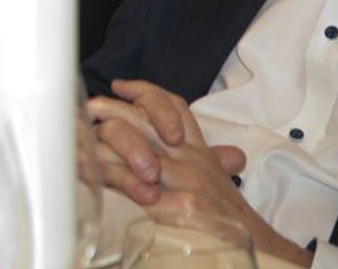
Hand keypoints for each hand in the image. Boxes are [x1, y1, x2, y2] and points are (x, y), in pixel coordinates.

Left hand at [87, 81, 305, 264]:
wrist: (257, 250)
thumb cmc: (225, 218)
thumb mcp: (214, 180)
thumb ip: (202, 159)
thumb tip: (215, 148)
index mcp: (199, 151)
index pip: (174, 106)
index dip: (144, 91)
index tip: (118, 86)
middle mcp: (194, 160)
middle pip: (144, 121)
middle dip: (110, 113)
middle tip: (86, 112)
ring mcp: (189, 182)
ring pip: (134, 149)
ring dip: (102, 146)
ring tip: (80, 145)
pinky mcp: (183, 207)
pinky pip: (136, 187)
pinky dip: (111, 179)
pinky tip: (93, 177)